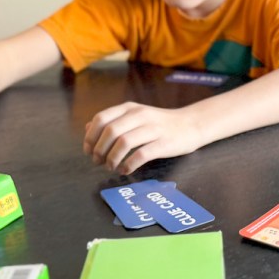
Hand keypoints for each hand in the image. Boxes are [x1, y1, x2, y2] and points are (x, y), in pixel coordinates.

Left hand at [83, 101, 204, 174]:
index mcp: (130, 108)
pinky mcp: (164, 143)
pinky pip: (141, 155)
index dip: (91, 136)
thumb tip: (88, 129)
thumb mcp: (135, 117)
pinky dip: (129, 165)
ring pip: (124, 142)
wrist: (191, 124)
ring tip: (111, 167)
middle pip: (111, 131)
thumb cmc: (160, 123)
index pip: (102, 119)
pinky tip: (125, 170)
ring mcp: (153, 129)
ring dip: (112, 158)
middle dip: (99, 149)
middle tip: (98, 161)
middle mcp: (140, 116)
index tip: (88, 150)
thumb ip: (112, 121)